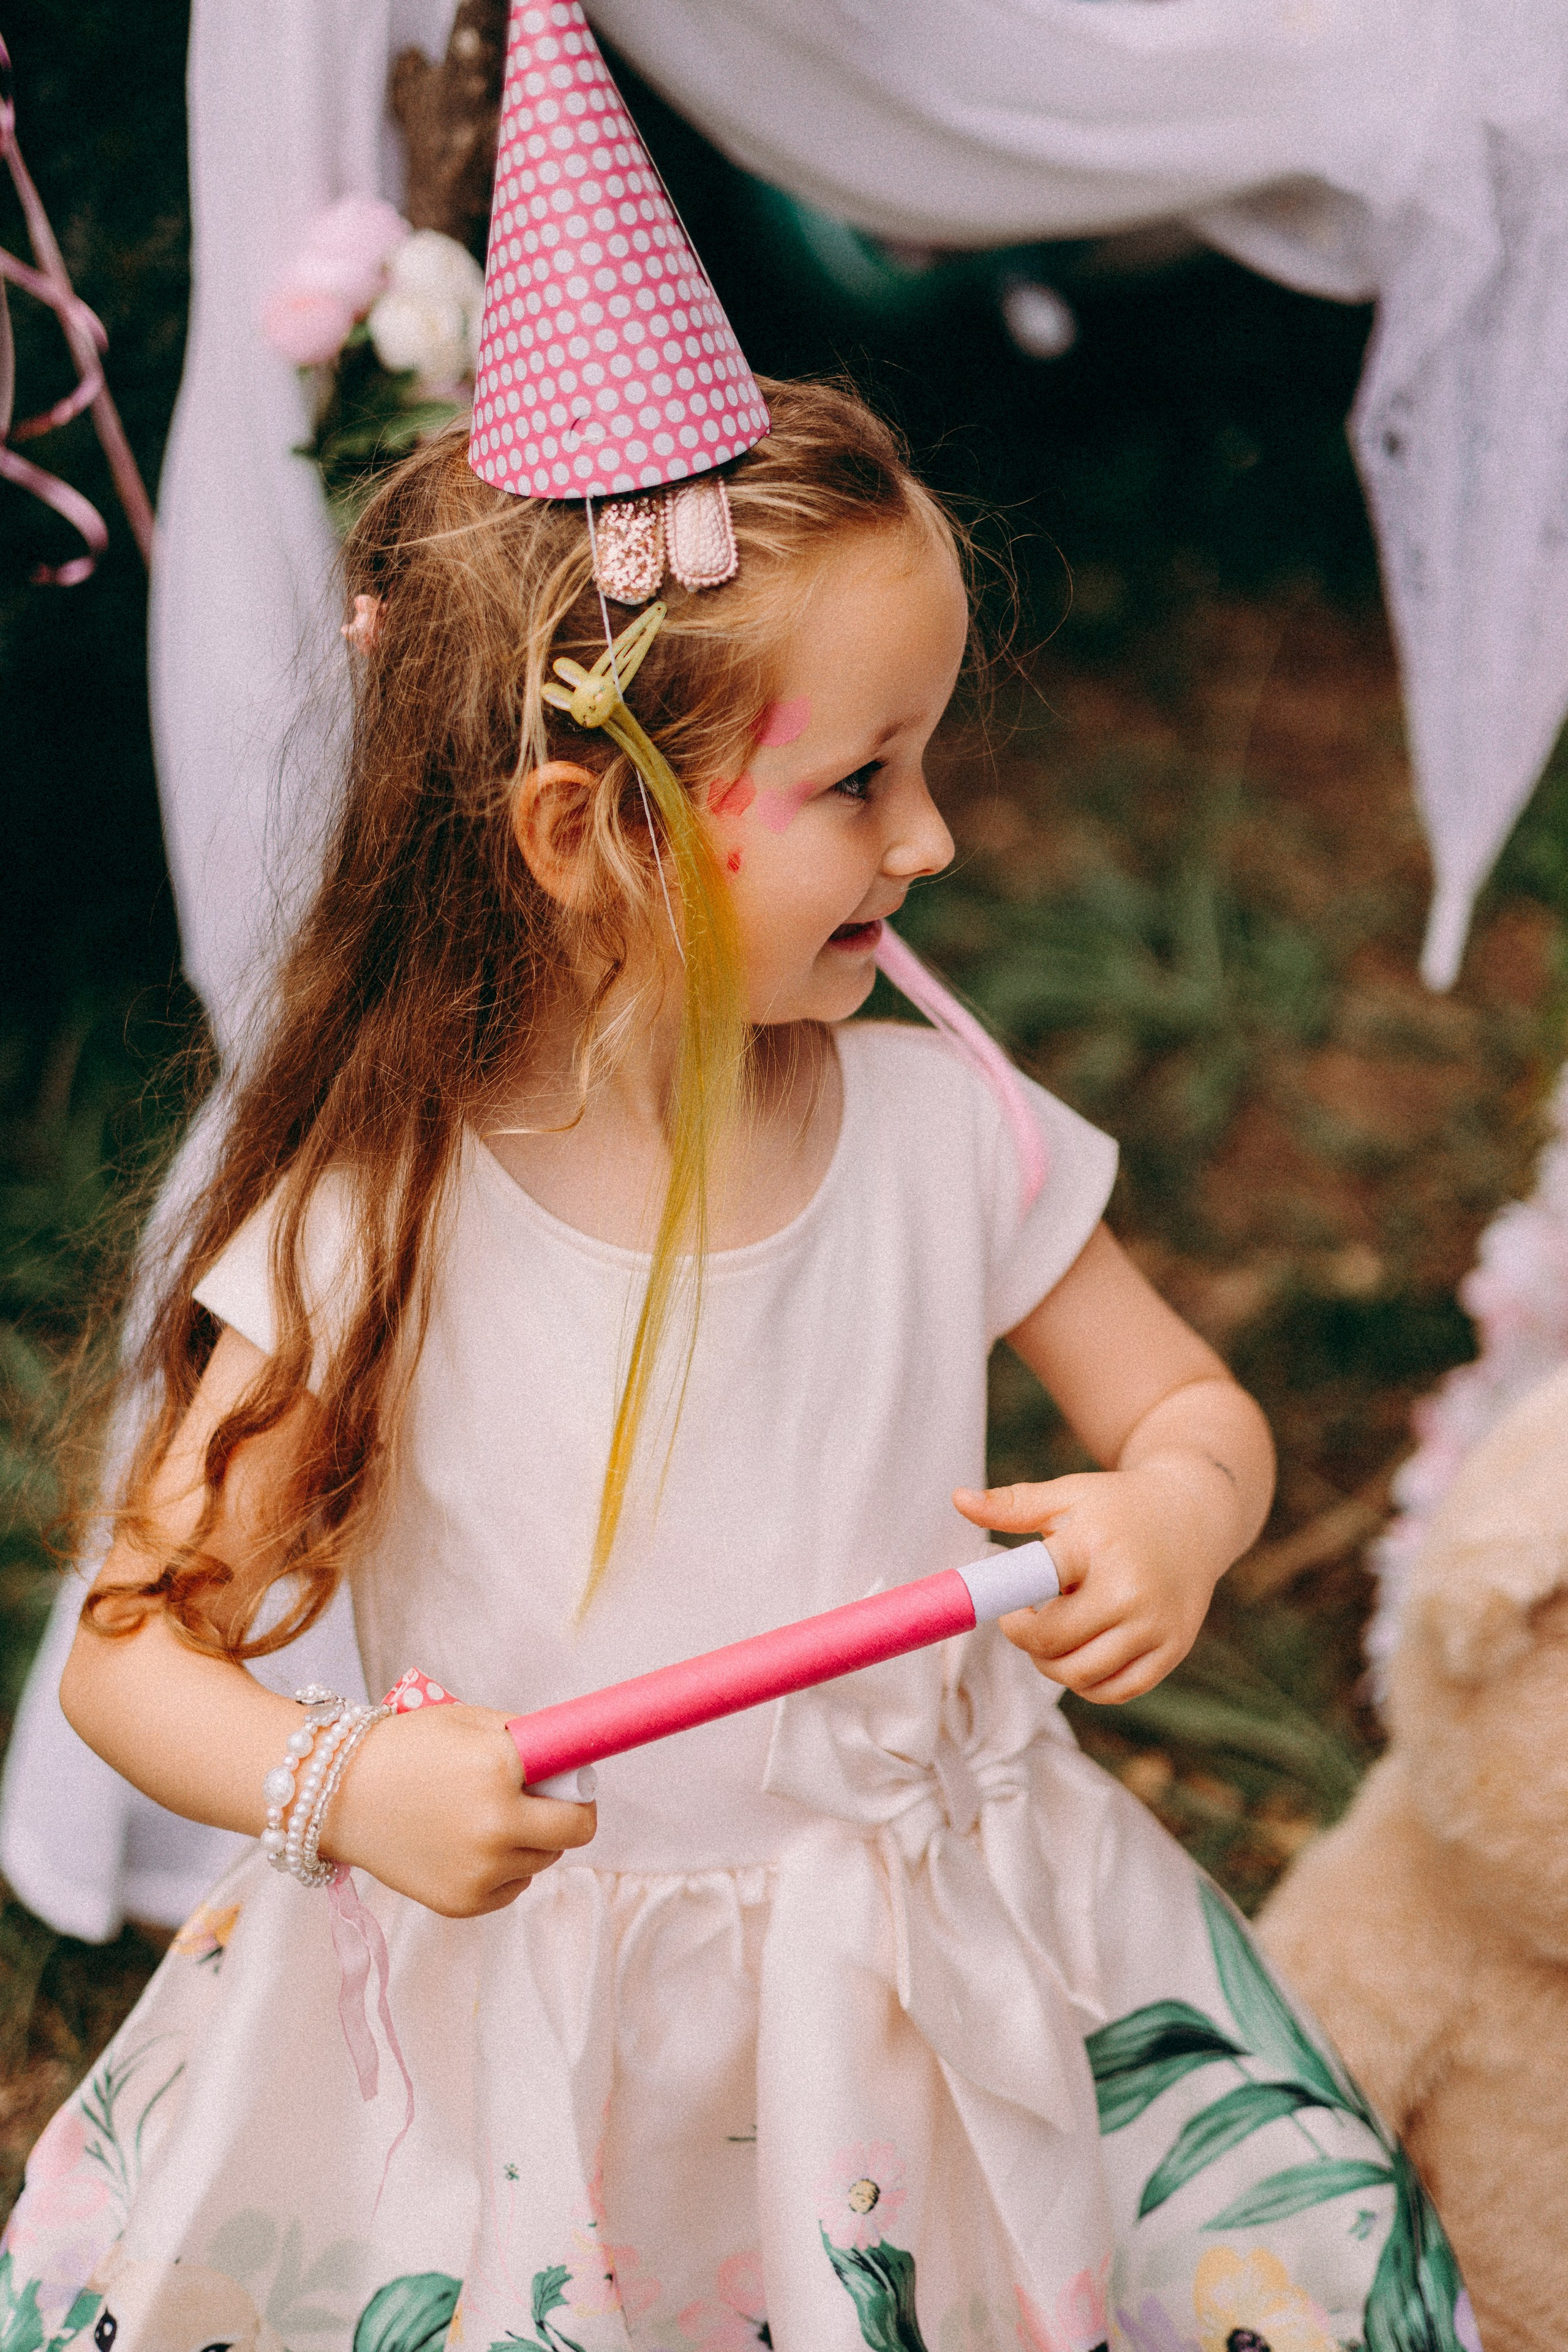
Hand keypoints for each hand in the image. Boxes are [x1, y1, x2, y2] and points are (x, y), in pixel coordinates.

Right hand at [322, 1701, 595, 1916]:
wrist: (338, 1795)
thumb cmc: (408, 1747)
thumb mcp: (470, 1722)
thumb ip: (528, 1739)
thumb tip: (574, 1758)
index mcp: (500, 1772)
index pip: (579, 1795)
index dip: (579, 1788)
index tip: (570, 1782)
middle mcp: (495, 1827)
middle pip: (572, 1835)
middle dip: (563, 1816)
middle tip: (537, 1801)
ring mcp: (479, 1872)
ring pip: (542, 1862)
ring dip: (530, 1843)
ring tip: (485, 1818)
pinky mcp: (462, 1903)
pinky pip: (512, 1887)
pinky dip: (503, 1869)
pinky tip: (468, 1844)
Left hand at [952, 1458, 1233, 1702]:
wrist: (1194, 1515)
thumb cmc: (1116, 1506)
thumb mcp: (1067, 1495)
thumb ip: (1012, 1504)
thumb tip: (957, 1499)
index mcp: (1096, 1548)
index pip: (1035, 1591)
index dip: (1009, 1609)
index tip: (1007, 1603)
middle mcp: (1131, 1591)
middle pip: (1054, 1645)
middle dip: (1026, 1639)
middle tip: (1026, 1619)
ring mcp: (1156, 1625)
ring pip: (1083, 1675)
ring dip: (1052, 1665)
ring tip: (1052, 1636)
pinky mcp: (1173, 1650)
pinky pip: (1118, 1691)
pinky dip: (1090, 1684)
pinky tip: (1081, 1654)